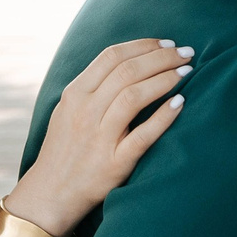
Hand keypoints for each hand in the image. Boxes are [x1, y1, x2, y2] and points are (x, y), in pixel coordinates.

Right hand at [7, 39, 194, 235]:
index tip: (167, 44)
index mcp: (75, 94)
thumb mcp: (68, 110)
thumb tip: (129, 60)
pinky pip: (142, 135)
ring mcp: (99, 137)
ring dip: (165, 79)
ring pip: (134, 96)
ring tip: (187, 71)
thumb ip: (93, 86)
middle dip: (161, 57)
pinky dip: (163, 116)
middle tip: (186, 52)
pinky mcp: (114, 163)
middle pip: (127, 71)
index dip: (144, 45)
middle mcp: (85, 112)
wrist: (50, 193)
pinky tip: (180, 102)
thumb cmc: (65, 148)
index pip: (112, 56)